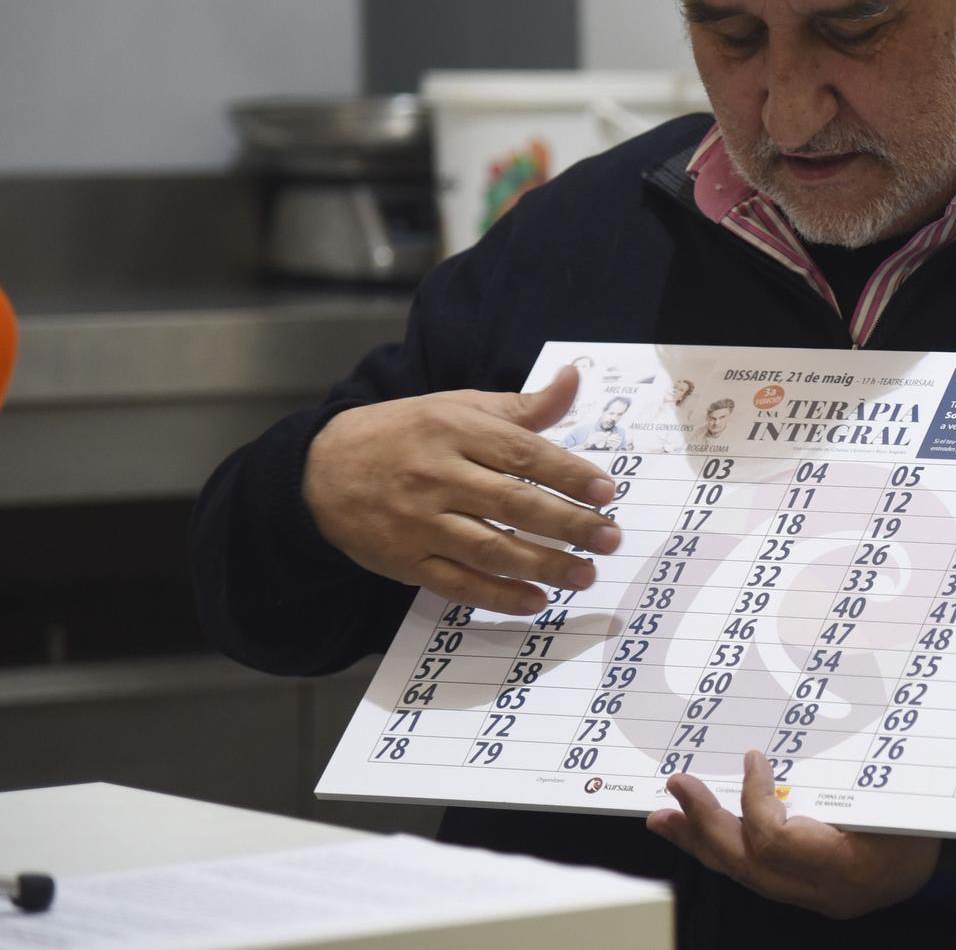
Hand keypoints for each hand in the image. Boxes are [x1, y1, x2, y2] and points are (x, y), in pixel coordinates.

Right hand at [303, 365, 620, 614]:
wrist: (321, 471)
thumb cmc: (407, 433)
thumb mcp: (459, 407)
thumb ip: (522, 406)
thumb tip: (574, 378)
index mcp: (455, 430)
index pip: (522, 453)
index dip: (568, 474)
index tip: (607, 491)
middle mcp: (437, 476)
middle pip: (513, 503)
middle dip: (569, 524)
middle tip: (610, 538)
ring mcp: (419, 522)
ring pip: (489, 548)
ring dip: (542, 565)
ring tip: (585, 574)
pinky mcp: (404, 560)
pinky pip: (457, 583)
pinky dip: (498, 595)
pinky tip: (535, 600)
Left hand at [648, 751, 940, 919]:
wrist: (954, 868)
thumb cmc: (933, 819)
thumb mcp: (901, 789)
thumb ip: (854, 768)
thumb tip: (798, 732)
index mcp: (852, 866)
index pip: (778, 842)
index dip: (754, 801)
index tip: (753, 760)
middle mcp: (827, 891)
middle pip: (749, 865)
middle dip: (705, 826)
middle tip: (676, 790)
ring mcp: (817, 897)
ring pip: (745, 875)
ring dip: (702, 841)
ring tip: (666, 817)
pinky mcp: (809, 892)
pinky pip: (756, 874)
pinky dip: (727, 848)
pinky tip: (701, 831)